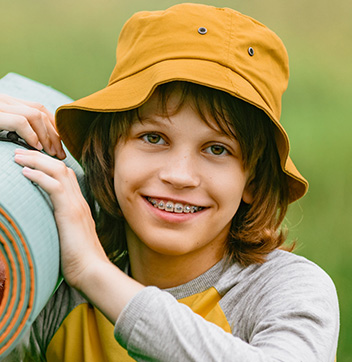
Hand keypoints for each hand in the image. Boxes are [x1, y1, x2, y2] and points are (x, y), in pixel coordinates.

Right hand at [0, 94, 65, 158]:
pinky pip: (20, 122)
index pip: (40, 109)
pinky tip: (36, 147)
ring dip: (47, 136)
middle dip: (55, 135)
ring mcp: (1, 106)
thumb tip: (38, 142)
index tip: (60, 144)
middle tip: (61, 153)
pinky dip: (32, 135)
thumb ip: (18, 128)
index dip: (54, 127)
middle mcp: (6, 100)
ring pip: (35, 115)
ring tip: (51, 152)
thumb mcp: (1, 126)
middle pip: (41, 113)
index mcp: (9, 103)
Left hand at [14, 148, 143, 322]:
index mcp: (78, 205)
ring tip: (18, 156)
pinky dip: (39, 176)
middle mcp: (79, 201)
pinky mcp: (70, 212)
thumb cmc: (79, 259)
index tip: (31, 161)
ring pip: (58, 172)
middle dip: (39, 157)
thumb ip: (62, 225)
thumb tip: (47, 225)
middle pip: (61, 168)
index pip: (66, 176)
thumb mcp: (69, 237)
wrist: (92, 270)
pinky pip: (54, 187)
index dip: (49, 164)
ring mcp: (76, 205)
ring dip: (36, 161)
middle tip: (20, 152)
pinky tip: (25, 172)